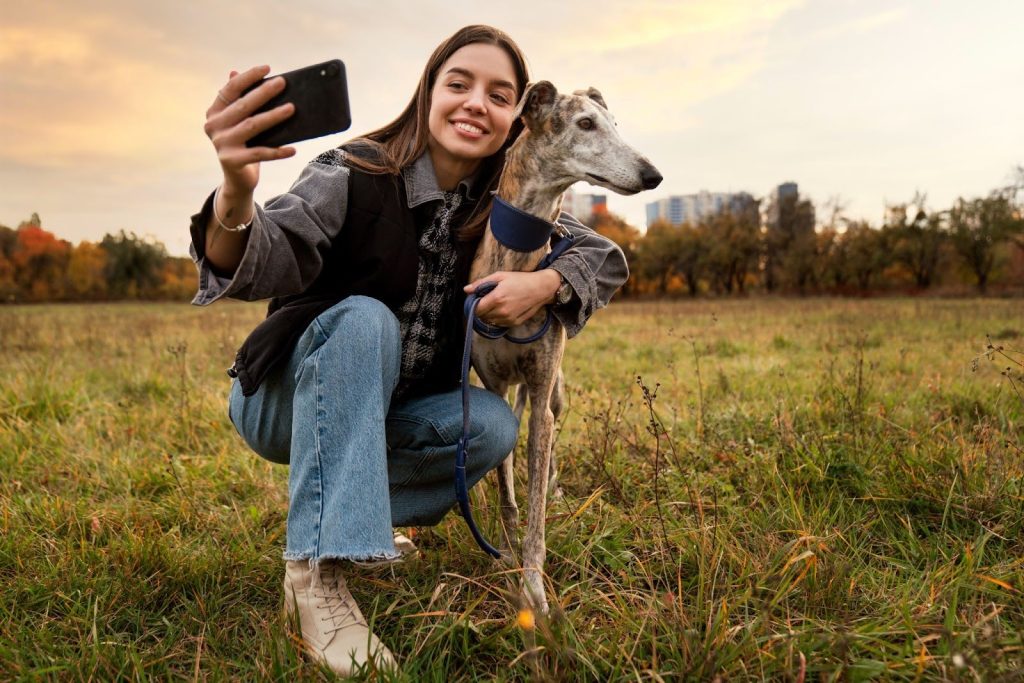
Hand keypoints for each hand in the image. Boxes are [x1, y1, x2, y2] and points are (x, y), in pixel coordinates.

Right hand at [203, 65, 296, 194]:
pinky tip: (293, 149)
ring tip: (291, 108)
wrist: (238, 179)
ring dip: (273, 116)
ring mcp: (221, 144)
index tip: (267, 68)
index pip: (230, 89)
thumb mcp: (240, 122)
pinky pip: (260, 154)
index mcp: (214, 112)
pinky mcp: (232, 161)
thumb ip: (241, 100)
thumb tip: (243, 73)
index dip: (248, 77)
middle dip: (264, 93)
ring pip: (252, 126)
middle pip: (243, 106)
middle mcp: (214, 126)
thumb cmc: (244, 145)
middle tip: (283, 83)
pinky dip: (277, 152)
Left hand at [464, 270, 560, 326]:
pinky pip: (499, 324)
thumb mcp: (500, 276)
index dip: (473, 305)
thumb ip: (481, 283)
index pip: (476, 309)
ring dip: (489, 314)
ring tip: (496, 304)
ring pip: (489, 321)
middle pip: (481, 316)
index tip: (476, 299)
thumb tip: (466, 290)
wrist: (540, 288)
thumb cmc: (520, 280)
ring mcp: (508, 319)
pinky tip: (503, 309)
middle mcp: (502, 311)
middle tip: (487, 300)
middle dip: (481, 309)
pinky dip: (497, 318)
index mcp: (497, 298)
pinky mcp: (514, 323)